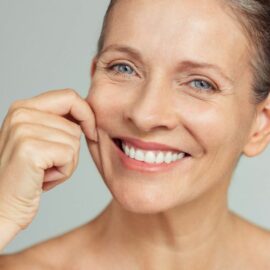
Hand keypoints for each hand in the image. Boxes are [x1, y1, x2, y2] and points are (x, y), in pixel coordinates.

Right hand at [0, 88, 96, 230]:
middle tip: (49, 164)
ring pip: (74, 141)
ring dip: (66, 163)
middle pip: (75, 125)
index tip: (90, 133)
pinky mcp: (30, 149)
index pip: (69, 96)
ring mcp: (23, 130)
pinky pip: (70, 155)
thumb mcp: (40, 141)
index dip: (86, 114)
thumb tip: (88, 113)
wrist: (2, 208)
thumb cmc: (27, 177)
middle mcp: (20, 113)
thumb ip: (58, 122)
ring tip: (43, 172)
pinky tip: (43, 179)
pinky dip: (64, 172)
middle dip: (71, 149)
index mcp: (23, 107)